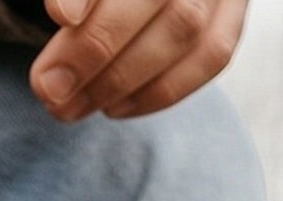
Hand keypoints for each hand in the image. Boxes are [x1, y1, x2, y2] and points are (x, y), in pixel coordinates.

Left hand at [30, 0, 248, 122]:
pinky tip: (114, 107)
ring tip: (71, 106)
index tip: (60, 15)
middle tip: (50, 88)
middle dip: (97, 48)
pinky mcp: (233, 12)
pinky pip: (210, 56)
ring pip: (186, 29)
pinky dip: (159, 92)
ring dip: (122, 80)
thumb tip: (66, 15)